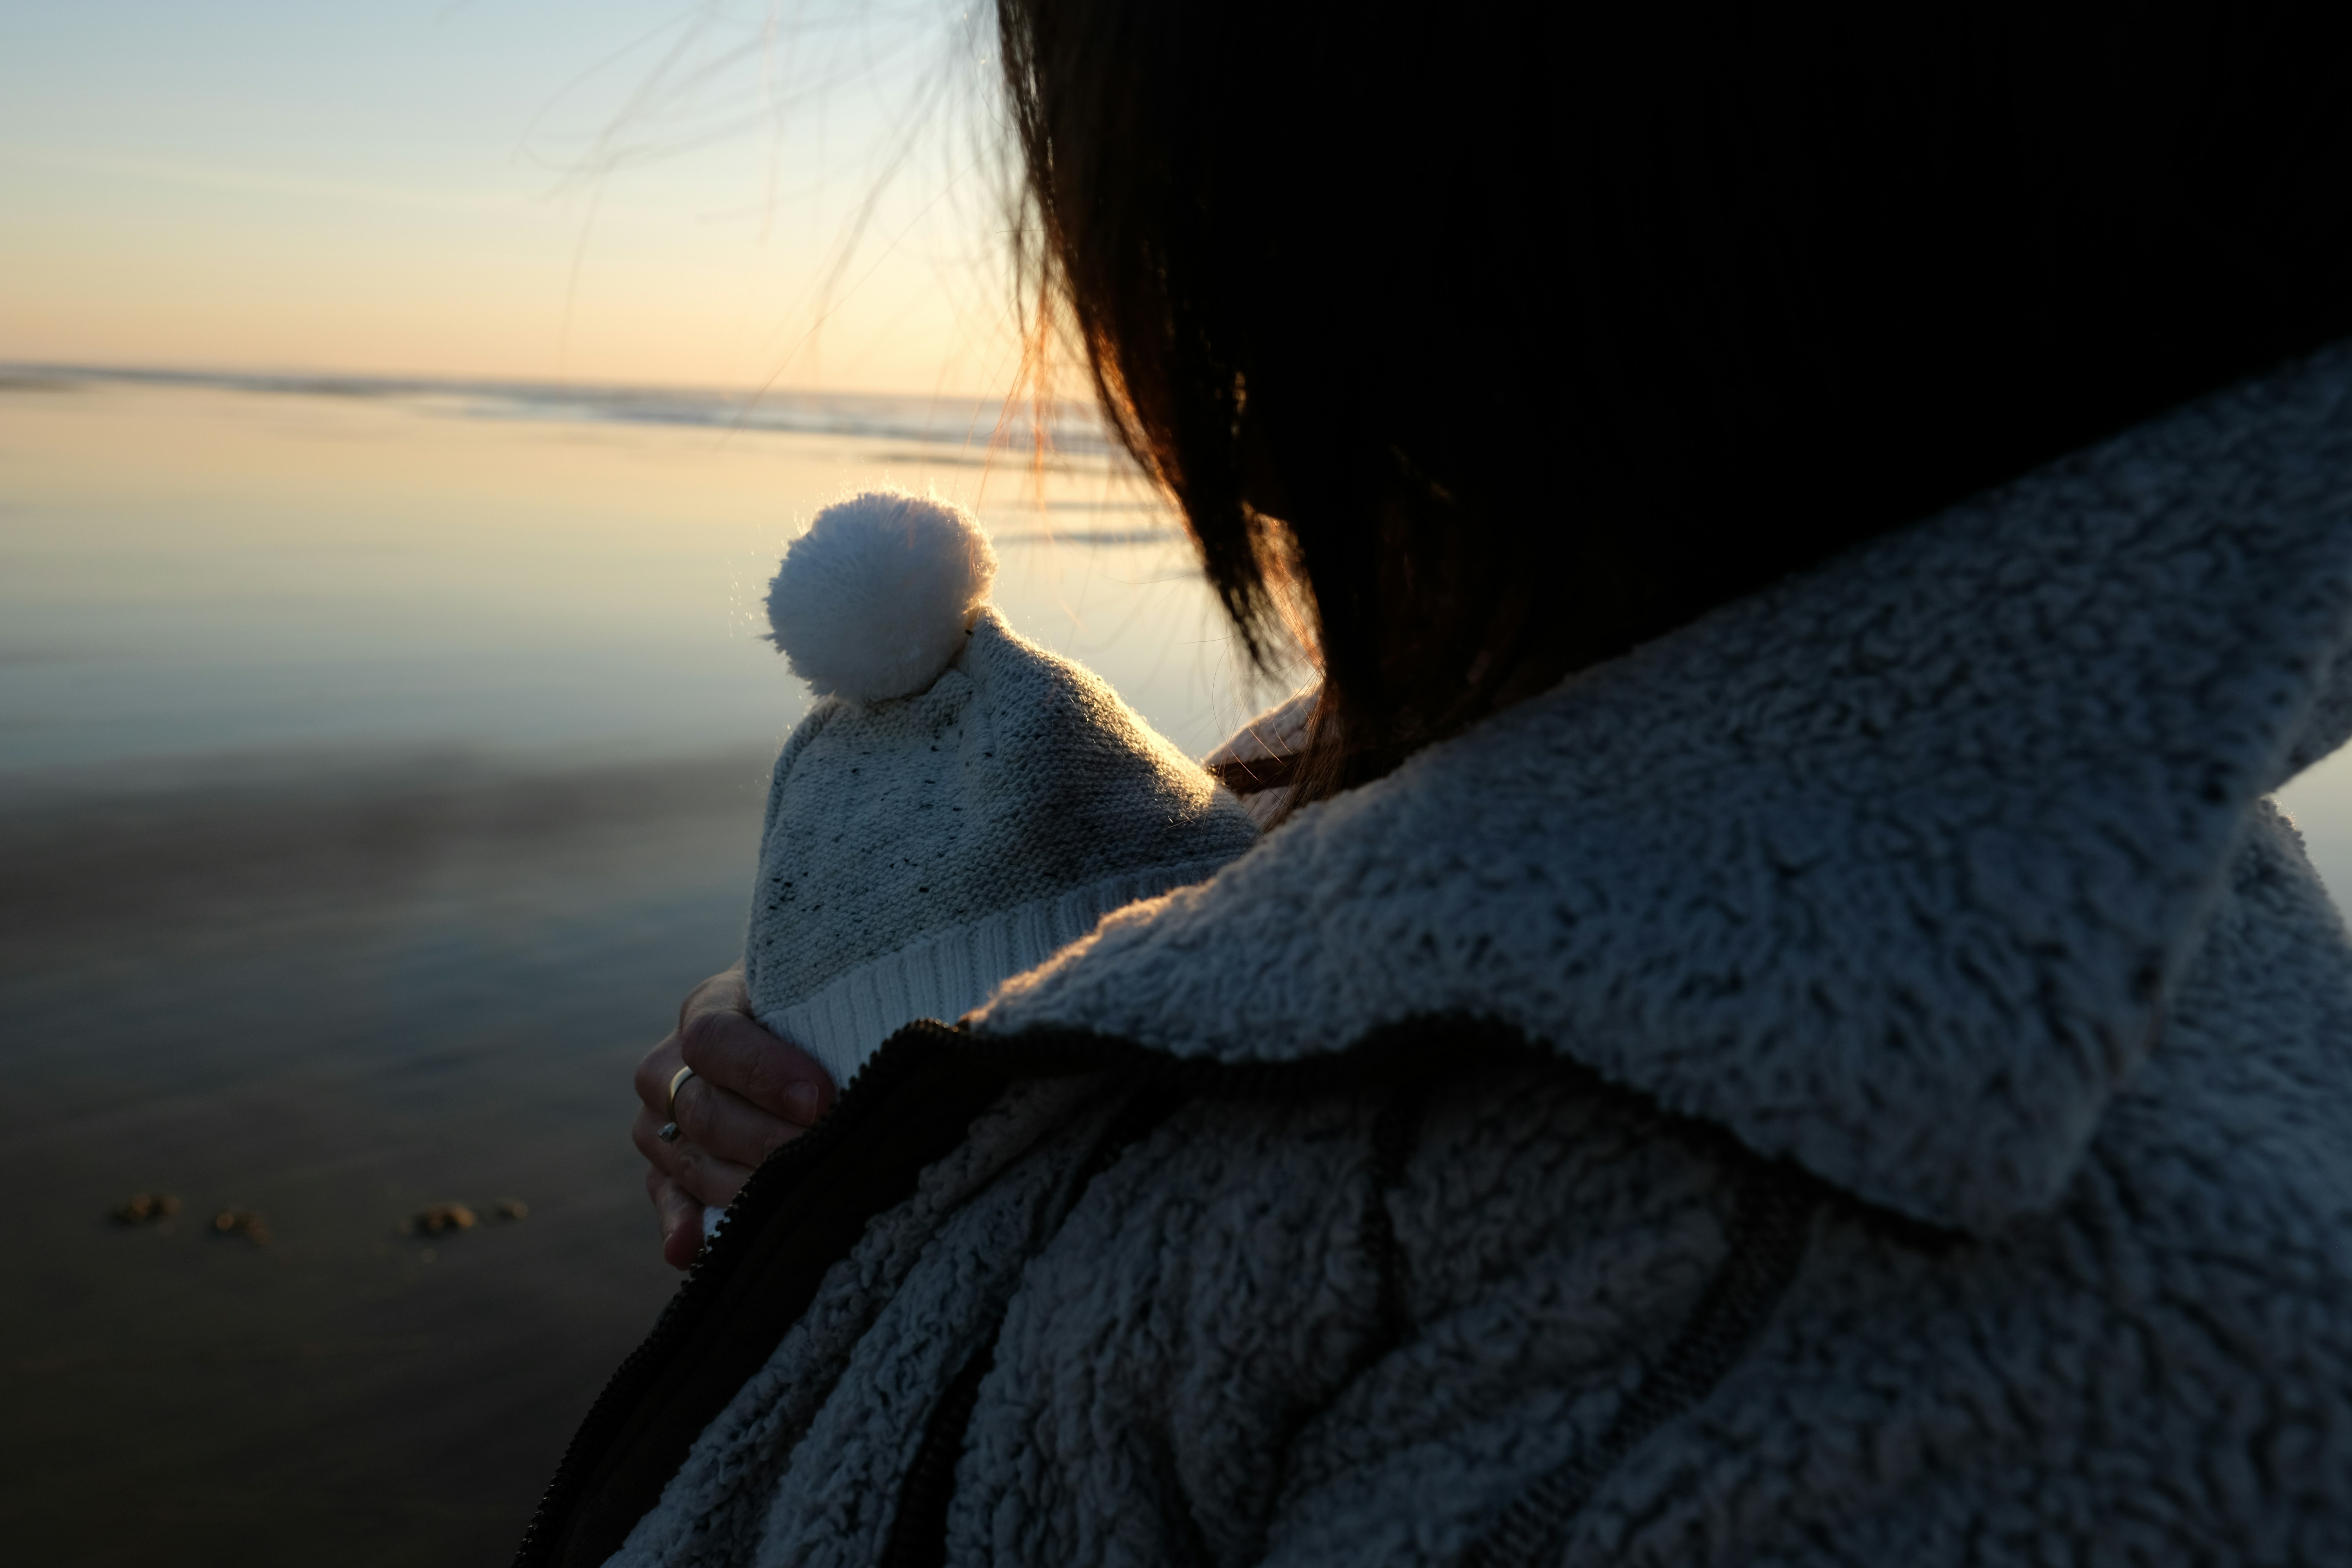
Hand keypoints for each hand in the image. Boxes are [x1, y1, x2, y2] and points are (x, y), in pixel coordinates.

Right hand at [634, 965, 835, 1268]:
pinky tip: (691, 1249)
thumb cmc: (822, 1011)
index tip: (821, 1098)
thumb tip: (904, 1052)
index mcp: (708, 1009)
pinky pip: (668, 1201)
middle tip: (823, 1152)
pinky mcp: (666, 1173)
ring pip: (688, 1160)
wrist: (802, 1031)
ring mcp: (662, 1126)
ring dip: (741, 1185)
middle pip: (702, 1109)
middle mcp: (670, 1067)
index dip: (762, 1070)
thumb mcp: (822, 996)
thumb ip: (838, 1015)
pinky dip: (680, 1226)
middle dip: (766, 1137)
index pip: (713, 1038)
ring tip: (797, 1197)